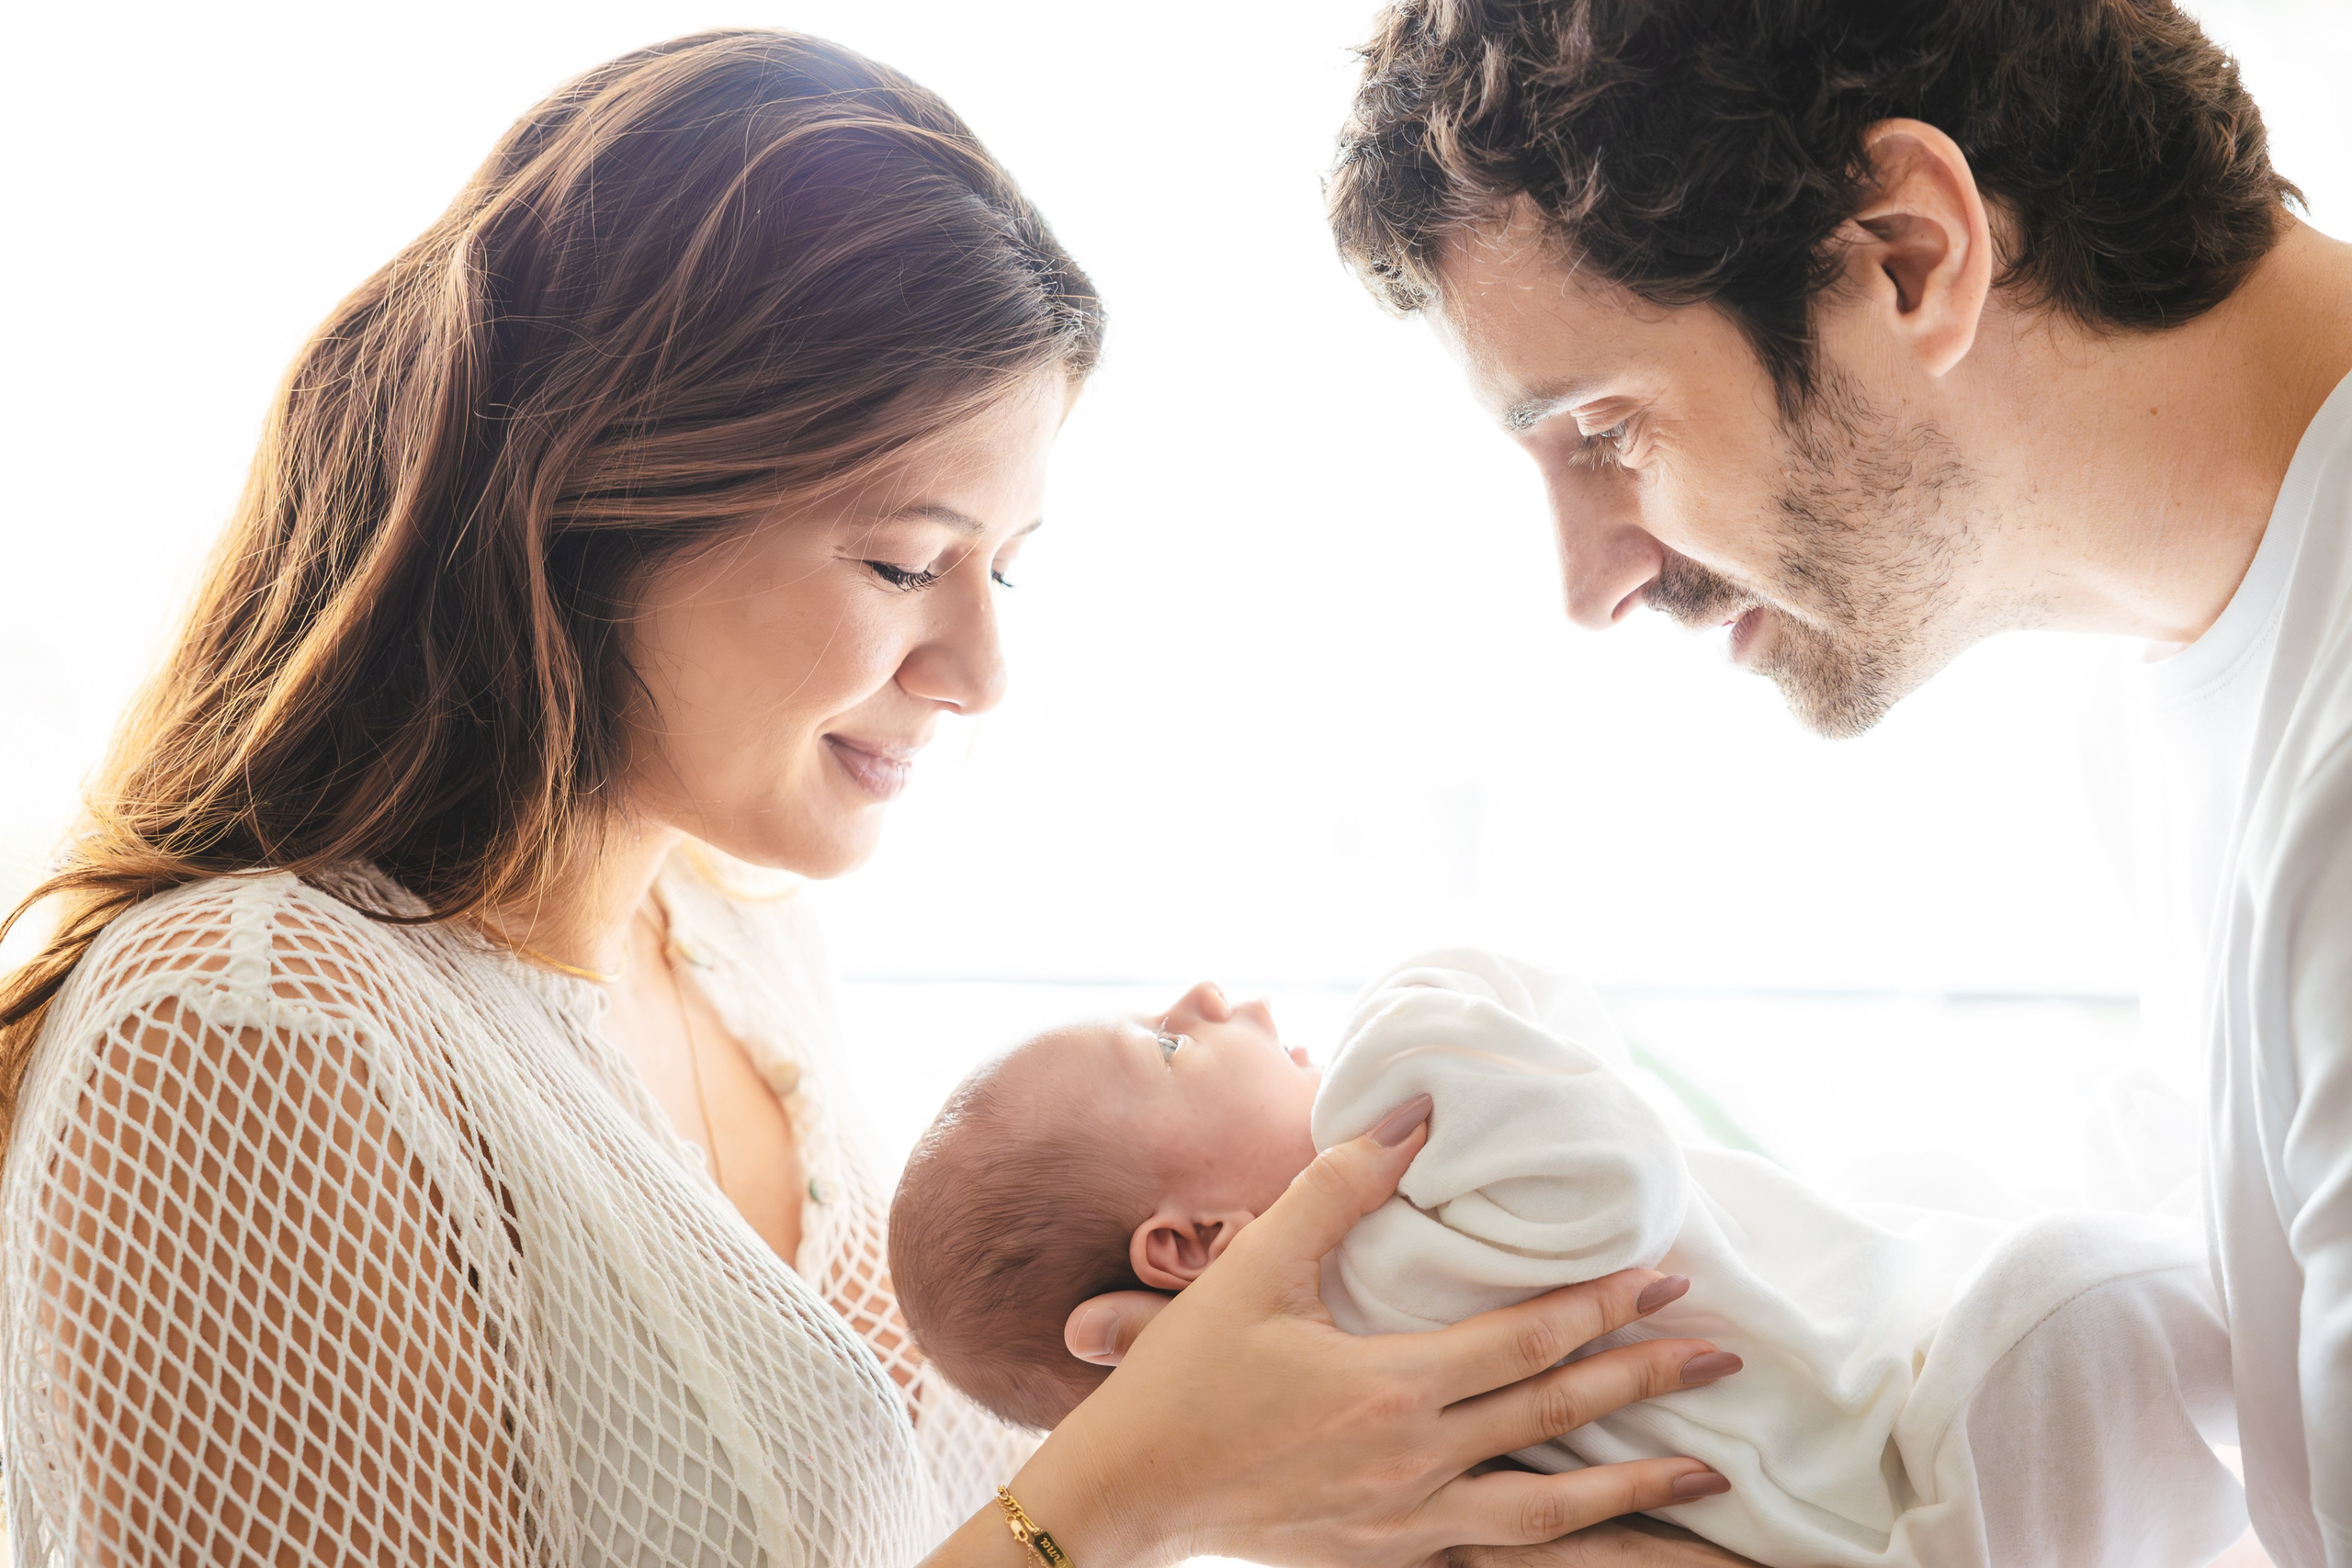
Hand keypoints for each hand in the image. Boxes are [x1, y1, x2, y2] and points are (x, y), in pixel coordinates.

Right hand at [1004, 1097, 1739, 1567]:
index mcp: (1390, 1389)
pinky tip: (1606, 1541)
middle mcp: (1416, 1464)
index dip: (1605, 1307)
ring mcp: (1410, 1523)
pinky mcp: (1394, 1556)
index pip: (1527, 1342)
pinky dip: (1569, 1550)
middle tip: (1725, 1354)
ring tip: (1712, 1478)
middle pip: (1559, 1419)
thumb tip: (1410, 1120)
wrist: (1130, 1492)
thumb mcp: (1255, 1271)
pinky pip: (1502, 1556)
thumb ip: (1336, 1189)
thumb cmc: (1187, 1378)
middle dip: (1650, 1381)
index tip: (1669, 1278)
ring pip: (1553, 1516)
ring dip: (1638, 1492)